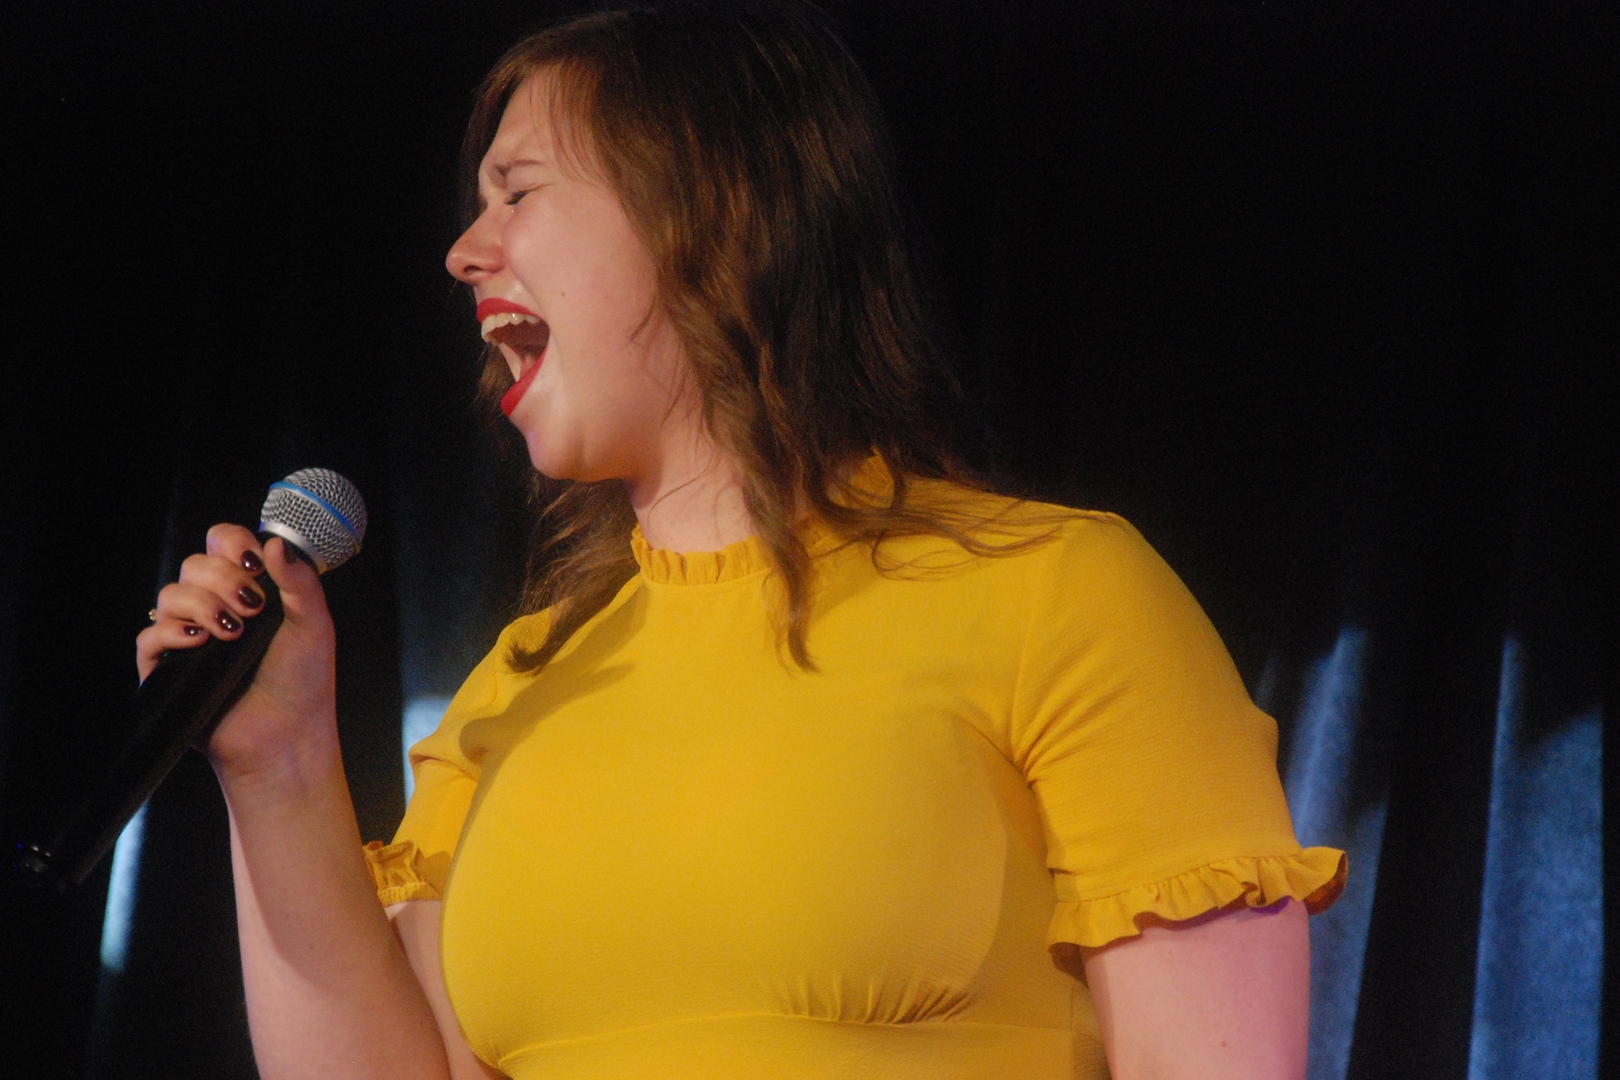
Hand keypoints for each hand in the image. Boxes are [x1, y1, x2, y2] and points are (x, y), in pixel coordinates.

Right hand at [136, 524, 337, 778]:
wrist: (286, 737)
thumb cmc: (303, 682)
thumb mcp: (313, 625)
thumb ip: (300, 581)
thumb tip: (276, 542)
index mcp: (248, 589)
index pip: (223, 542)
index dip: (232, 543)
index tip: (254, 564)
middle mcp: (215, 606)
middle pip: (194, 563)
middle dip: (224, 578)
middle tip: (252, 608)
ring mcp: (189, 636)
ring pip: (170, 594)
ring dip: (202, 605)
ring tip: (233, 633)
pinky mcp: (167, 668)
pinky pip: (150, 635)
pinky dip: (171, 632)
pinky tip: (200, 642)